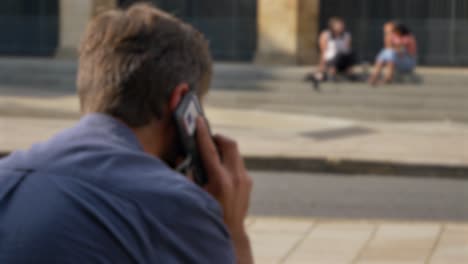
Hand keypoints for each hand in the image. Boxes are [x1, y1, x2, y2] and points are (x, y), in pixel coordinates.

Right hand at [196, 117, 252, 263]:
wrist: (231, 231)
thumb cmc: (209, 214)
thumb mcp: (195, 195)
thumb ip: (187, 175)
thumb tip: (182, 157)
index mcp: (220, 180)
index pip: (210, 150)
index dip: (203, 133)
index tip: (199, 120)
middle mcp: (235, 177)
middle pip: (230, 144)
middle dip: (218, 138)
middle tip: (208, 138)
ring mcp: (244, 179)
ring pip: (235, 153)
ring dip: (224, 149)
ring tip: (212, 153)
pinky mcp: (249, 182)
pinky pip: (238, 163)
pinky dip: (229, 161)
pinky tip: (220, 168)